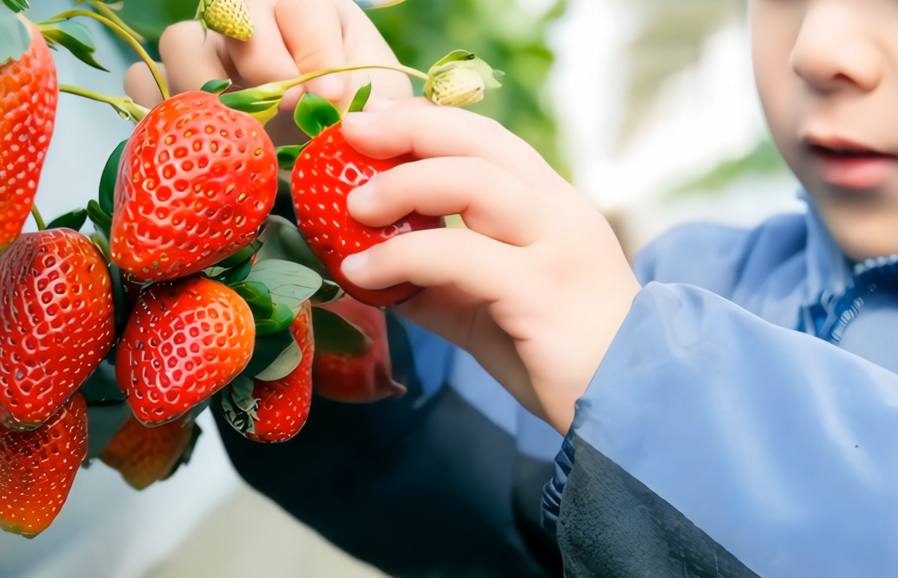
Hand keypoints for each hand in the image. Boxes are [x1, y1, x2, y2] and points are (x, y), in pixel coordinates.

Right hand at [123, 0, 412, 144]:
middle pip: (230, 8)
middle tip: (288, 113)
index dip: (315, 49)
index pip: (298, 1)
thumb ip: (370, 95)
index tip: (331, 101)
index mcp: (307, 10)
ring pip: (179, 41)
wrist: (330, 170)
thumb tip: (333, 104)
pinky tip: (208, 145)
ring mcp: (206, 52)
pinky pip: (145, 85)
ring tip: (247, 133)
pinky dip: (167, 114)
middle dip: (263, 64)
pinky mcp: (172, 91)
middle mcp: (250, 20)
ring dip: (213, 89)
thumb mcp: (380, 106)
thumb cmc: (358, 129)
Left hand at [337, 99, 640, 433]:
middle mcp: (559, 213)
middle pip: (480, 145)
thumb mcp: (485, 307)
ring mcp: (557, 248)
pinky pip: (462, 256)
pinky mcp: (543, 292)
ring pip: (475, 184)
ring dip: (403, 185)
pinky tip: (361, 274)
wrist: (629, 411)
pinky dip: (402, 257)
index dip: (426, 122)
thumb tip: (366, 267)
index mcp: (550, 206)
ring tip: (351, 207)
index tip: (370, 120)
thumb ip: (436, 281)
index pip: (486, 141)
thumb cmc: (558, 357)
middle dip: (411, 130)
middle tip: (351, 135)